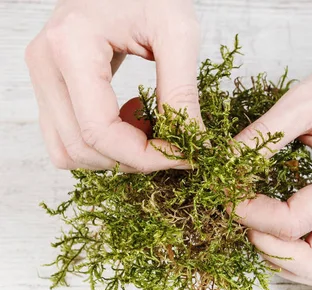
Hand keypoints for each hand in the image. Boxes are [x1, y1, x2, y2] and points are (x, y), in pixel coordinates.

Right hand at [25, 0, 201, 172]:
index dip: (145, 156)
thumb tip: (192, 142)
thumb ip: (182, 89)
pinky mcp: (51, 83)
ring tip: (152, 128)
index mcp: (71, 47)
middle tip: (173, 146)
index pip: (99, 132)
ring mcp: (42, 75)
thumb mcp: (177, 31)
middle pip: (82, 148)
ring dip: (115, 156)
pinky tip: (133, 120)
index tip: (184, 155)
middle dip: (133, 160)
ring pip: (69, 151)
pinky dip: (102, 145)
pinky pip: (67, 137)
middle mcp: (45, 64)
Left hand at [233, 49, 311, 288]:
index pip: (295, 223)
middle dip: (270, 248)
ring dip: (286, 259)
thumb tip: (224, 165)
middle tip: (246, 216)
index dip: (252, 215)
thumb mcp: (303, 101)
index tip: (228, 194)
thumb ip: (262, 136)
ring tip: (261, 224)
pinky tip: (279, 226)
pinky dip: (299, 255)